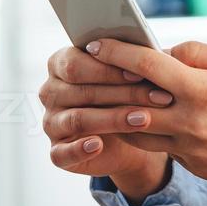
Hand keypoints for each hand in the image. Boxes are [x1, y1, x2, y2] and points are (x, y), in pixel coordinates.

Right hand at [39, 45, 173, 197]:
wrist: (131, 140)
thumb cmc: (128, 97)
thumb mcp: (130, 76)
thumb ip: (131, 62)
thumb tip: (151, 52)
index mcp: (60, 63)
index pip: (75, 62)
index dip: (108, 68)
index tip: (141, 72)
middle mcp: (50, 92)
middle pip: (81, 90)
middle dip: (122, 93)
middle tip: (156, 97)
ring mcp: (50, 122)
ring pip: (78, 119)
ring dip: (113, 119)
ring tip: (144, 119)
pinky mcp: (56, 151)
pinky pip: (62, 153)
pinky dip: (79, 149)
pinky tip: (98, 146)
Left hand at [87, 39, 206, 205]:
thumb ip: (202, 55)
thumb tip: (167, 51)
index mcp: (203, 91)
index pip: (147, 67)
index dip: (116, 53)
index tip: (95, 44)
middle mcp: (190, 123)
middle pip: (128, 105)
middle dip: (103, 88)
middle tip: (85, 74)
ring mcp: (190, 150)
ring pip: (136, 132)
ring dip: (118, 115)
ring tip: (105, 99)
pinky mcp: (194, 167)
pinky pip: (162, 146)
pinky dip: (150, 131)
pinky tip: (146, 118)